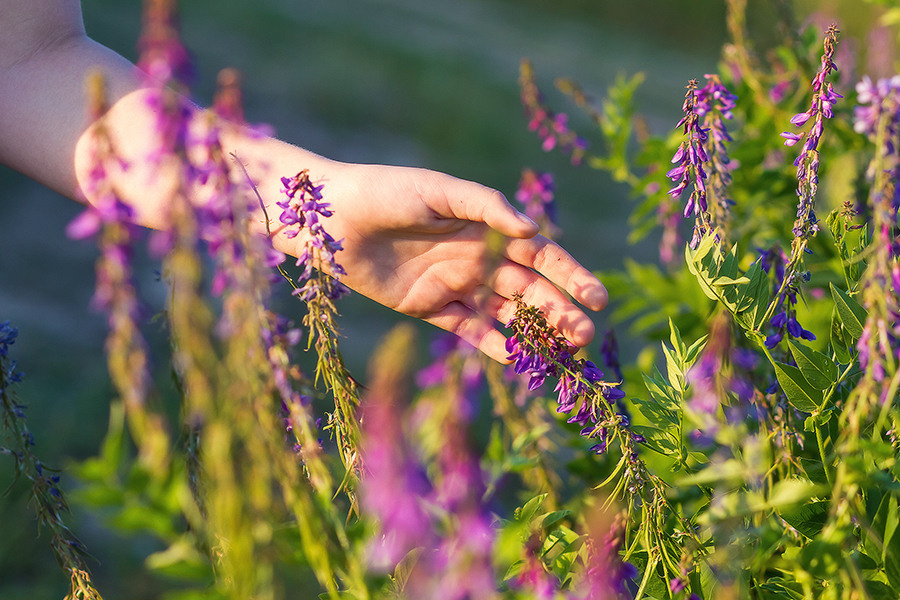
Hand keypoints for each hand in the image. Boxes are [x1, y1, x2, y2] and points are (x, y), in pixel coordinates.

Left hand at [312, 163, 607, 362]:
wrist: (332, 217)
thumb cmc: (386, 191)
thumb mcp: (438, 191)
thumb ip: (487, 207)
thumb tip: (534, 231)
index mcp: (488, 228)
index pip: (541, 255)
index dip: (571, 276)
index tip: (597, 297)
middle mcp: (478, 258)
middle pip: (529, 291)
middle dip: (559, 312)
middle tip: (583, 335)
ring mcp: (455, 285)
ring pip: (504, 314)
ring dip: (534, 332)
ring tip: (561, 354)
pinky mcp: (429, 307)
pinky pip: (466, 330)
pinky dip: (490, 344)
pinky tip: (514, 358)